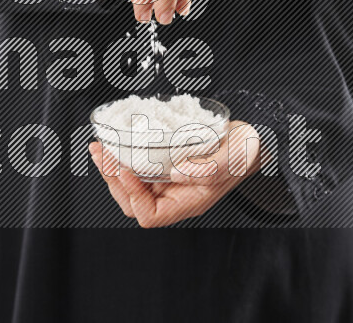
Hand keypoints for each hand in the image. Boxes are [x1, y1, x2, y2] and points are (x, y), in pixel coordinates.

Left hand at [89, 121, 260, 227]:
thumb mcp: (233, 159)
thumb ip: (207, 168)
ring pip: (130, 184)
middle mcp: (175, 194)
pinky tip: (115, 141)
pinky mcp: (165, 163)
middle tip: (102, 154)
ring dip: (111, 167)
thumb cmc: (246, 152)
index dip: (133, 197)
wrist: (252, 138)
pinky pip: (137, 166)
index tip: (126, 171)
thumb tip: (175, 172)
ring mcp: (168, 180)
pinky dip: (123, 155)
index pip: (150, 215)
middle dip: (112, 179)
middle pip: (132, 201)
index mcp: (189, 202)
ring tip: (100, 148)